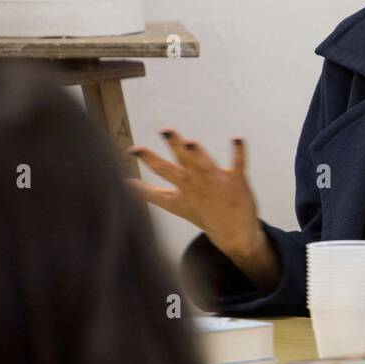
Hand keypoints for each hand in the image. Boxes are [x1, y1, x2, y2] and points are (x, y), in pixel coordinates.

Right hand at [127, 129, 276, 288]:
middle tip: (165, 130)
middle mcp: (197, 182)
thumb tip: (125, 184)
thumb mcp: (172, 204)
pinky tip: (238, 138)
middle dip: (174, 145)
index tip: (133, 148)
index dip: (147, 158)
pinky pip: (239, 163)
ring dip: (198, 152)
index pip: (161, 169)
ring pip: (205, 162)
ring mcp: (216, 180)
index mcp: (182, 187)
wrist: (232, 233)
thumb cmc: (201, 214)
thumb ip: (150, 193)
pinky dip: (239, 151)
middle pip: (183, 160)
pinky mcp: (236, 179)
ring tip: (189, 141)